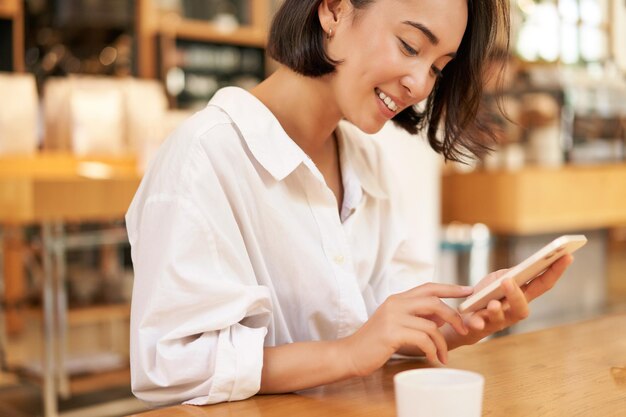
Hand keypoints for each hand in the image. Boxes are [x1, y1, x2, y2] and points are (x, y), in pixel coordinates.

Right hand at [341, 283, 472, 376]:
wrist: (350, 354)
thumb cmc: (374, 342)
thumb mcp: (396, 324)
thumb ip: (416, 317)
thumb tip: (442, 315)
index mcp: (397, 299)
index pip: (428, 286)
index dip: (450, 288)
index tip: (468, 290)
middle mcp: (395, 304)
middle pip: (434, 302)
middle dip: (454, 317)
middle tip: (463, 331)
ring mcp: (393, 317)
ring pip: (431, 325)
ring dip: (442, 343)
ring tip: (443, 356)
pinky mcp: (391, 333)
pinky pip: (423, 339)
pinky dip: (432, 351)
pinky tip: (432, 358)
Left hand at [444, 254, 573, 347]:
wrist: (464, 315)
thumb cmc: (485, 295)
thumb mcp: (496, 280)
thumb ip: (509, 275)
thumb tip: (518, 271)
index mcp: (522, 296)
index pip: (543, 284)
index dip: (556, 271)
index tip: (567, 255)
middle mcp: (513, 311)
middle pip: (522, 307)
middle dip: (516, 295)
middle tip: (508, 281)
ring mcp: (497, 320)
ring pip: (501, 318)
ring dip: (496, 310)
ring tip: (492, 303)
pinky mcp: (478, 326)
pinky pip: (478, 325)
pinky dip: (476, 322)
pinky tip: (475, 320)